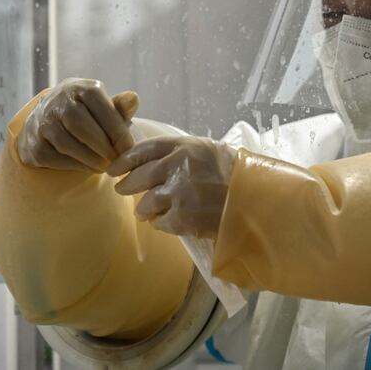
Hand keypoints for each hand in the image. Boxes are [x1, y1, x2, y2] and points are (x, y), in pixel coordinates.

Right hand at [17, 78, 138, 171]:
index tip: (129, 147)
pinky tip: (90, 167)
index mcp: (81, 88)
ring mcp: (42, 122)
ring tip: (106, 166)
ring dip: (90, 159)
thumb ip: (121, 107)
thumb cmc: (89, 115)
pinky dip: (76, 165)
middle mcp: (57, 101)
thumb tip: (133, 98)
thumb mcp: (106, 107)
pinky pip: (55, 158)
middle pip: (79, 124)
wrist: (50, 121)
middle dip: (102, 146)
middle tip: (117, 159)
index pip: (100, 106)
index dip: (117, 129)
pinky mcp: (33, 144)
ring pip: (66, 143)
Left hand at [106, 136, 236, 238]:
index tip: (114, 168)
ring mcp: (178, 193)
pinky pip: (159, 222)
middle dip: (126, 185)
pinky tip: (171, 221)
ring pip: (144, 203)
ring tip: (150, 212)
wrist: (256, 200)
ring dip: (145, 209)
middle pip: (137, 176)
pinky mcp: (182, 217)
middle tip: (123, 189)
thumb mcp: (209, 150)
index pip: (142, 149)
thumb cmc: (235, 174)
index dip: (124, 160)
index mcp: (184, 146)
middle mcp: (177, 166)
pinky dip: (162, 223)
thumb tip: (150, 159)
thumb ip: (181, 152)